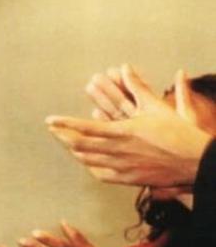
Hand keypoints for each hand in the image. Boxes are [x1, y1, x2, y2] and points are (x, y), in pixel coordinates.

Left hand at [48, 67, 212, 186]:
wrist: (196, 162)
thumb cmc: (178, 132)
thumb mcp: (157, 106)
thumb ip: (137, 87)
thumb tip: (125, 67)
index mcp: (123, 132)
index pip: (85, 127)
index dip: (64, 123)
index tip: (50, 120)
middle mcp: (118, 151)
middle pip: (80, 146)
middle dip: (63, 137)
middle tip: (52, 131)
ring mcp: (122, 167)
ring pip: (88, 161)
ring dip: (75, 151)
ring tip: (66, 143)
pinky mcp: (128, 179)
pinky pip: (101, 174)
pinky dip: (90, 166)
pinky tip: (87, 161)